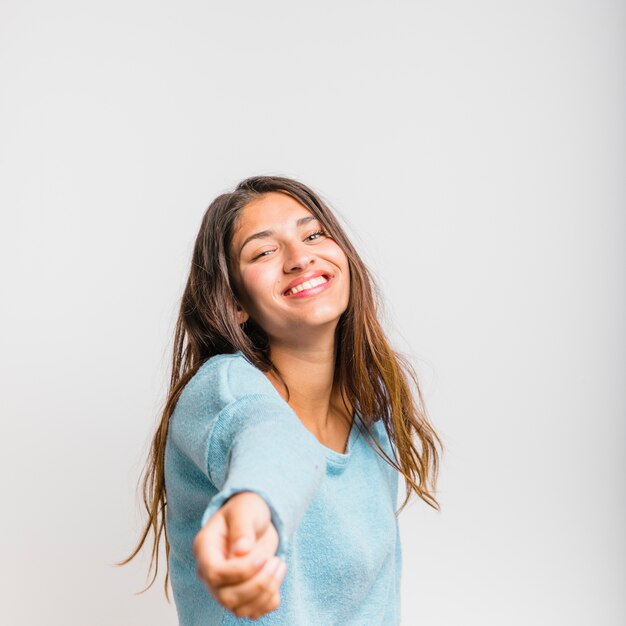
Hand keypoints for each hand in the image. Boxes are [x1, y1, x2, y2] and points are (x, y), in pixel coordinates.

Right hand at [193, 491, 287, 619]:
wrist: (254, 519)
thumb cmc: (246, 510)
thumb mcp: (245, 510)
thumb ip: (242, 528)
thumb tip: (241, 550)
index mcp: (204, 549)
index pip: (214, 573)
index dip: (240, 571)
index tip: (263, 557)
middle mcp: (209, 572)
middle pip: (226, 597)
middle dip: (258, 583)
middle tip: (276, 561)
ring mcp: (223, 587)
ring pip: (240, 609)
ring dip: (266, 592)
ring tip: (280, 564)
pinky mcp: (240, 595)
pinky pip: (253, 612)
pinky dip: (269, 601)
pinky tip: (277, 576)